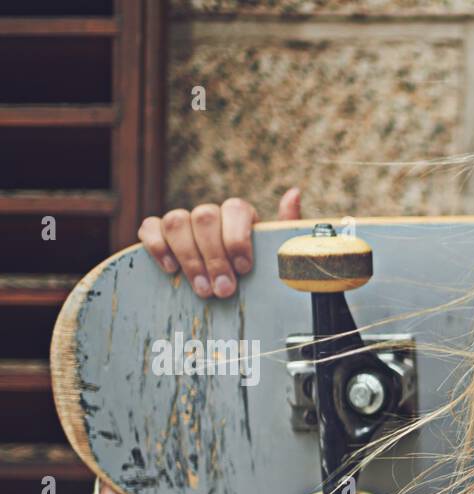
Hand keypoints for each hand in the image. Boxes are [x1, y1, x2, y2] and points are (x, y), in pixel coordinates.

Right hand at [136, 187, 302, 297]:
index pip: (234, 208)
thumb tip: (293, 193)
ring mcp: (183, 222)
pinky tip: (171, 270)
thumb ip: (286, 228)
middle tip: (223, 290)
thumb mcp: (276, 255)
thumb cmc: (257, 272)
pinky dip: (156, 246)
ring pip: (176, 221)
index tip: (244, 268)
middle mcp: (210, 214)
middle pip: (204, 217)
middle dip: (214, 257)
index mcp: (239, 215)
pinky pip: (149, 227)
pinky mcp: (158, 233)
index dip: (237, 237)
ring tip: (203, 290)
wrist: (234, 290)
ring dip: (189, 258)